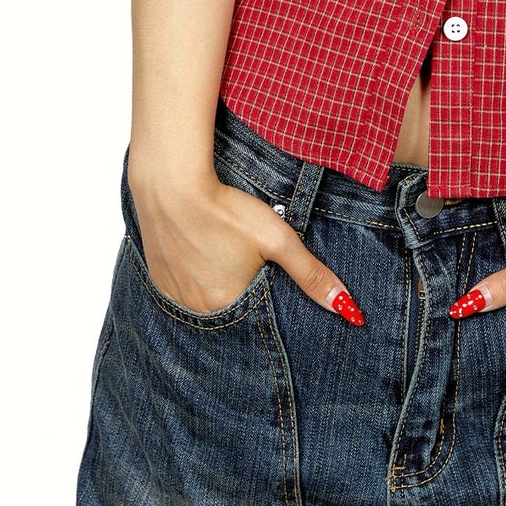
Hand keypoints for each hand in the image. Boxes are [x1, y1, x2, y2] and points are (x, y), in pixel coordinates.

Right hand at [127, 152, 364, 325]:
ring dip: (218, 286)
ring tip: (223, 254)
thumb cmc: (226, 210)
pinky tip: (202, 254)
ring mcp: (174, 295)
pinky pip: (183, 290)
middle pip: (232, 309)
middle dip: (243, 291)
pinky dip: (195, 278)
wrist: (171, 186)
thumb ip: (311, 274)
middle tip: (243, 259)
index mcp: (227, 305)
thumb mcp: (277, 239)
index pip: (258, 319)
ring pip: (206, 300)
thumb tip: (346, 307)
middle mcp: (198, 309)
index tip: (264, 277)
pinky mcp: (159, 278)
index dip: (266, 297)